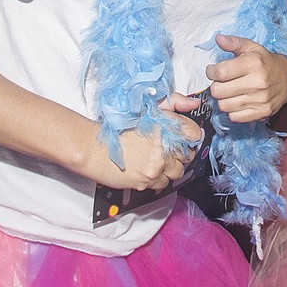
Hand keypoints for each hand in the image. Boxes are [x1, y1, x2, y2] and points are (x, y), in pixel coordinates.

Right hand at [81, 94, 203, 191]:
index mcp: (163, 125)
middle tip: (165, 151)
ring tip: (155, 162)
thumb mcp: (145, 109)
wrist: (92, 149)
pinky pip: (163, 184)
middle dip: (179, 154)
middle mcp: (162, 146)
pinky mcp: (147, 180)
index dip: (191, 136)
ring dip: (169, 168)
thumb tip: (194, 103)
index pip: (193, 133)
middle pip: (187, 155)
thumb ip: (173, 103)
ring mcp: (156, 164)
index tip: (186, 139)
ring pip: (177, 172)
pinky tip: (146, 170)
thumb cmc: (116, 129)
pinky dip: (157, 179)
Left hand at [207, 34, 286, 122]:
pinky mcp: (262, 113)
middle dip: (216, 86)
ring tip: (230, 92)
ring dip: (223, 99)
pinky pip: (234, 117)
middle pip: (218, 91)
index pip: (220, 72)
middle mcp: (258, 82)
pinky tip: (237, 101)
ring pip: (224, 106)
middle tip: (222, 82)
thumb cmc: (265, 62)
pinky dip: (232, 111)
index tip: (213, 70)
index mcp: (254, 64)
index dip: (211, 72)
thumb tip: (218, 38)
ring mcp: (260, 100)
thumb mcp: (251, 47)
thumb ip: (233, 42)